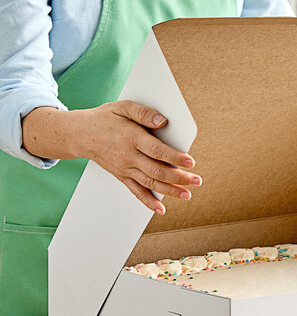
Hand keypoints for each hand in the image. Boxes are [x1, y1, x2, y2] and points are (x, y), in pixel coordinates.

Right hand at [79, 100, 200, 213]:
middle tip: (196, 181)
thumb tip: (162, 120)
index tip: (191, 161)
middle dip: (179, 178)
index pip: (156, 151)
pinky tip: (160, 208)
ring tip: (187, 194)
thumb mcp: (123, 107)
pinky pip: (136, 191)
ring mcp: (124, 168)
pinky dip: (148, 202)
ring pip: (149, 183)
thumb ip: (144, 112)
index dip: (175, 157)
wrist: (80, 134)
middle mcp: (128, 156)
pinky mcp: (122, 176)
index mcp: (131, 137)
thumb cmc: (104, 119)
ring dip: (170, 191)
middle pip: (156, 171)